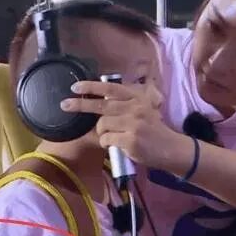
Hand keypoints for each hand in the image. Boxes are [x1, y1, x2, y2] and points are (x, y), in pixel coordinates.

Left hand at [60, 81, 178, 166]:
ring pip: (102, 125)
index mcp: (136, 98)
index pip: (110, 88)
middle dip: (80, 105)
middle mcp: (134, 107)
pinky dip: (106, 143)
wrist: (171, 148)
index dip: (91, 86)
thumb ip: (124, 104)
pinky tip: (116, 145)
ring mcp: (133, 123)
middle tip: (64, 104)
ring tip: (113, 137)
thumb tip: (98, 101)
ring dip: (102, 133)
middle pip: (101, 105)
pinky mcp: (130, 140)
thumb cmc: (153, 130)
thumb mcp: (143, 109)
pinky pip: (106, 139)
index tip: (75, 87)